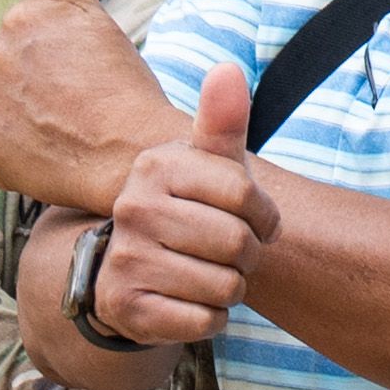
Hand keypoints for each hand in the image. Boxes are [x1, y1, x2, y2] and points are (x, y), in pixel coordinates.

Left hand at [0, 0, 189, 212]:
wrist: (130, 152)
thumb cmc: (120, 84)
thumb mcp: (93, 14)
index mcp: (19, 18)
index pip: (21, 34)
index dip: (47, 57)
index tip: (72, 74)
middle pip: (0, 66)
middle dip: (25, 81)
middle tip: (64, 103)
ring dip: (14, 113)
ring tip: (54, 128)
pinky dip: (7, 146)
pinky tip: (39, 150)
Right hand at [85, 66, 275, 345]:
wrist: (128, 271)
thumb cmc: (187, 211)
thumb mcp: (206, 166)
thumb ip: (222, 121)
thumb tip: (227, 69)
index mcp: (156, 166)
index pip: (243, 192)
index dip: (264, 215)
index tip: (256, 221)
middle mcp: (132, 208)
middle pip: (236, 243)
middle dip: (247, 256)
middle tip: (229, 254)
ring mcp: (125, 259)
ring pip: (224, 286)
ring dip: (229, 289)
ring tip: (207, 275)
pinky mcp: (126, 308)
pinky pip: (205, 321)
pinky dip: (211, 318)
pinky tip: (190, 303)